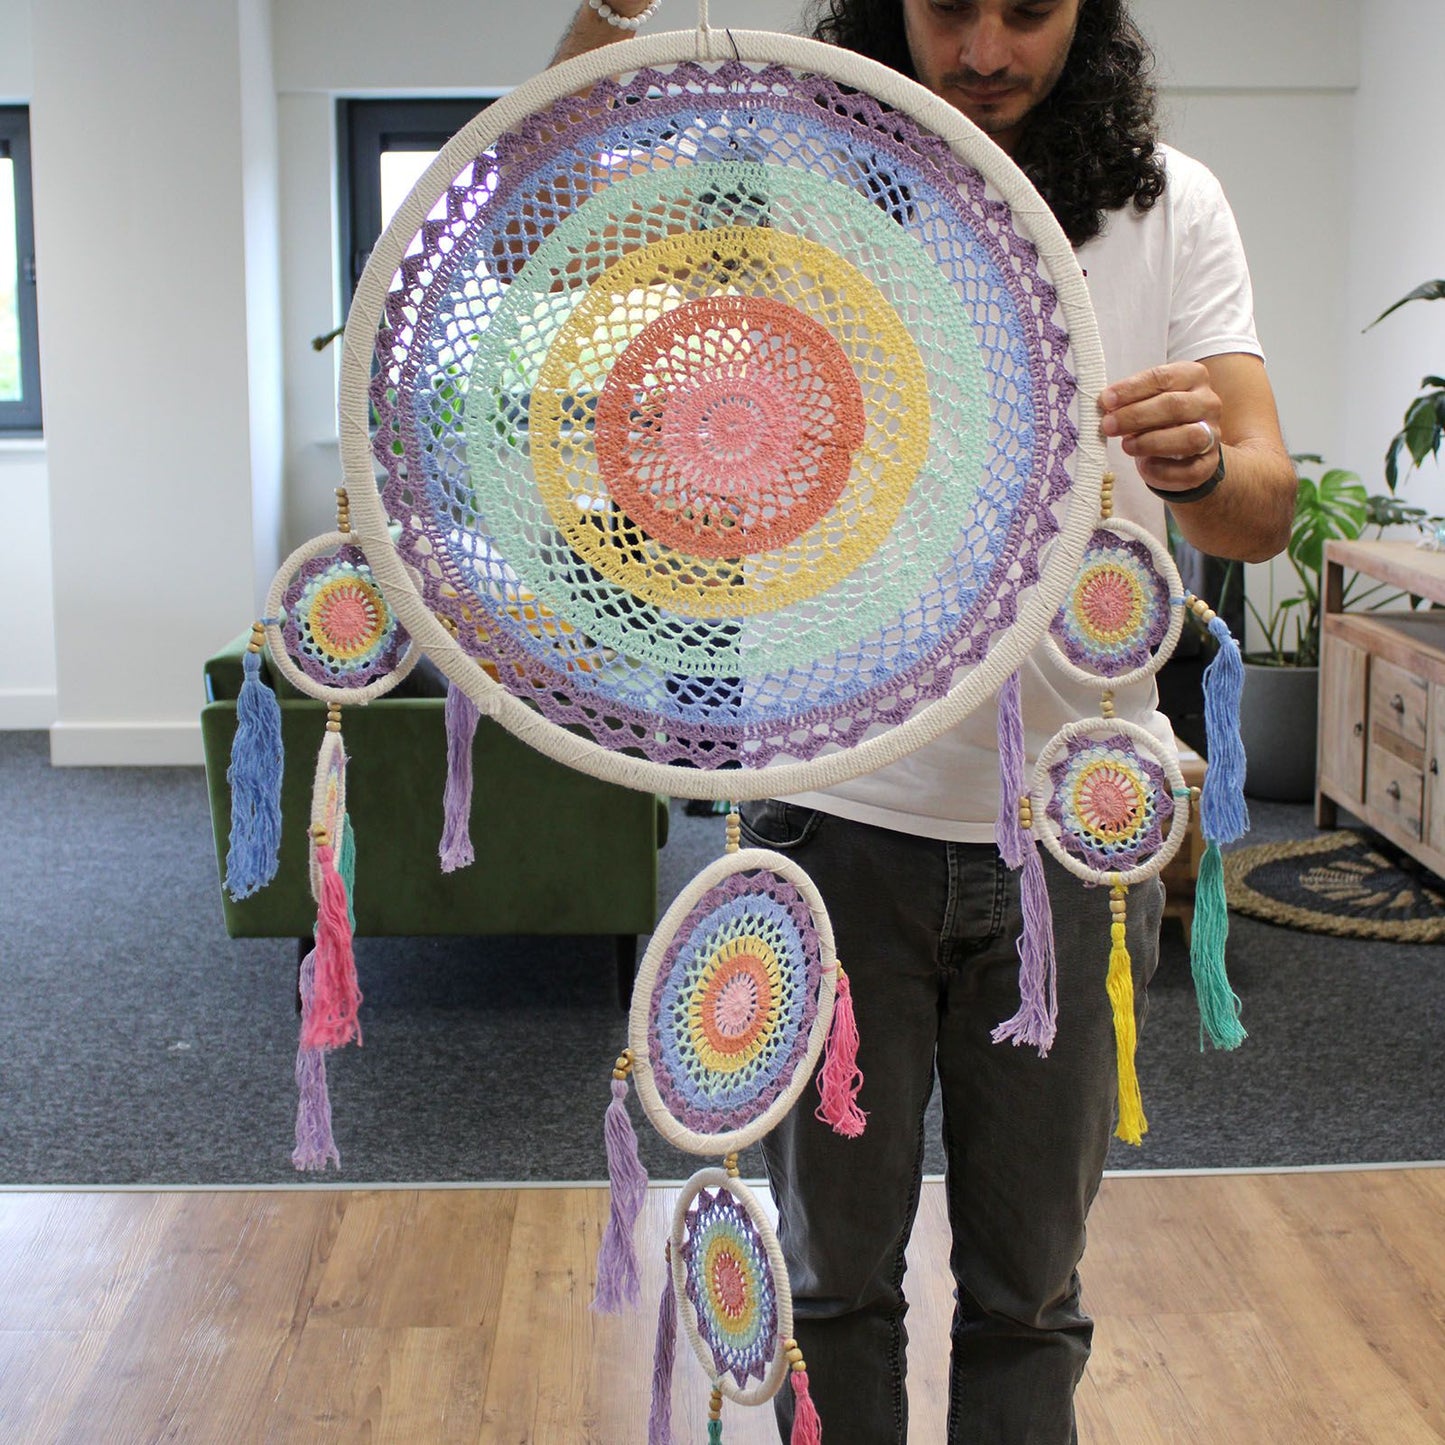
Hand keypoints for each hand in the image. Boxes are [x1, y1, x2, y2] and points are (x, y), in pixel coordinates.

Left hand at [1098, 361, 1223, 494]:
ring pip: (1188, 437)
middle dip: (1136, 416)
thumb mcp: (1144, 401)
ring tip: (1126, 446)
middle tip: (1108, 425)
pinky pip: (1188, 469)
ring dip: (1151, 442)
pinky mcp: (1208, 464)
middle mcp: (1207, 402)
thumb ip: (1129, 400)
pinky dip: (1163, 470)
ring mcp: (1212, 433)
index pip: (1162, 377)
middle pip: (1174, 405)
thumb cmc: (1157, 420)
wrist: (1181, 452)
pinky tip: (1145, 466)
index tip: (1106, 400)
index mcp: (1192, 377)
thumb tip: (1105, 403)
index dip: (1132, 389)